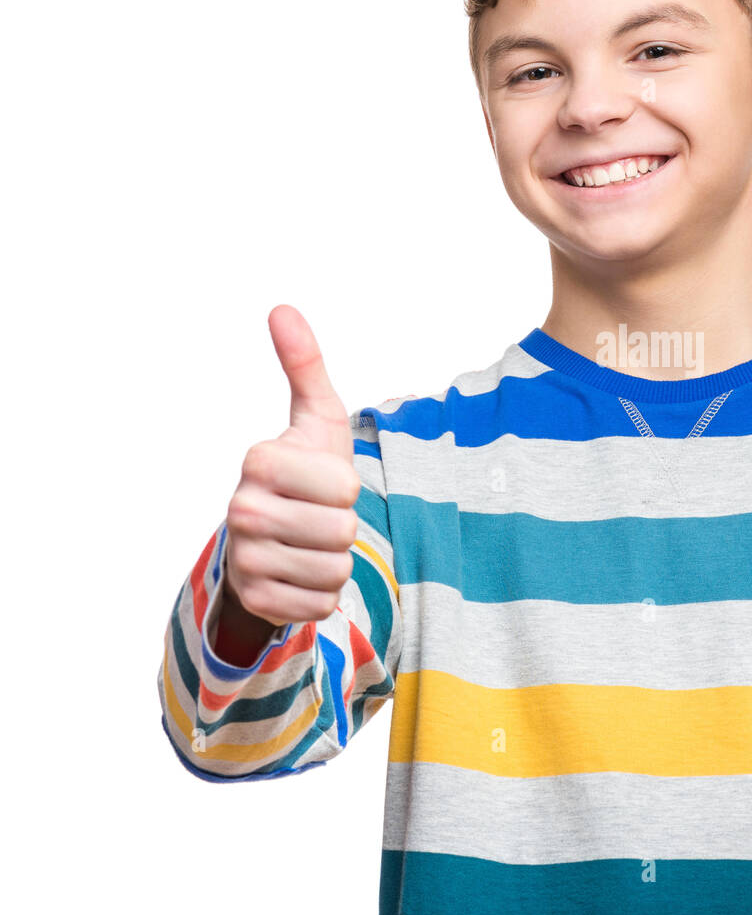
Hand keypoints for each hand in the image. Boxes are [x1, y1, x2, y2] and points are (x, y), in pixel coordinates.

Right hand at [224, 305, 361, 626]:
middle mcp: (241, 510)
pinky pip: (321, 605)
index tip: (323, 481)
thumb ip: (305, 364)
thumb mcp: (315, 418)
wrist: (276, 538)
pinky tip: (301, 575)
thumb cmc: (307, 470)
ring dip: (336, 561)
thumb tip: (282, 308)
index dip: (347, 487)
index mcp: (259, 461)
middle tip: (319, 516)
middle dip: (344, 528)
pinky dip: (322, 594)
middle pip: (342, 531)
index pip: (344, 487)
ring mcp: (243, 559)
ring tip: (312, 544)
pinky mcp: (255, 602)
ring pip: (335, 571)